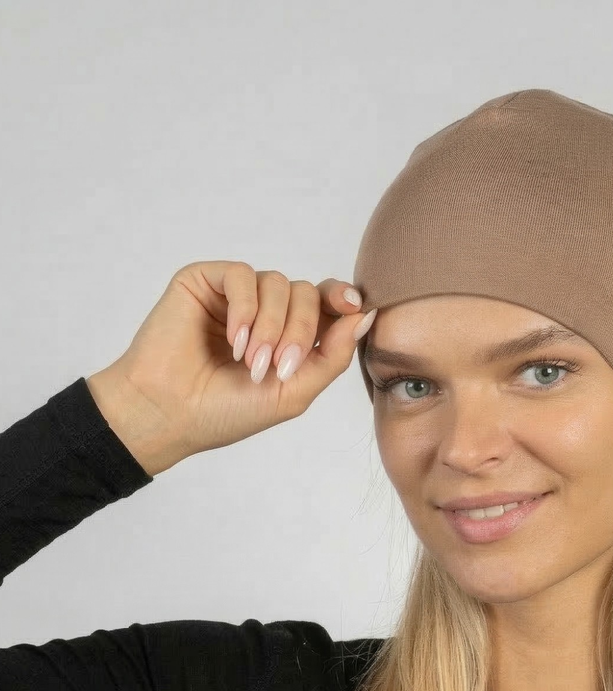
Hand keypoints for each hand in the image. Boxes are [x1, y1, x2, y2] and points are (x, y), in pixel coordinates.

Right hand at [93, 260, 375, 462]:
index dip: (342, 300)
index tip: (352, 307)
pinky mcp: (205, 281)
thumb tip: (365, 313)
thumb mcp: (293, 392)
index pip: (327, 304)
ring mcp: (236, 295)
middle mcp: (266, 311)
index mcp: (290, 336)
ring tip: (250, 362)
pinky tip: (234, 341)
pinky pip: (242, 275)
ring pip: (278, 283)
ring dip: (271, 326)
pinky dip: (246, 309)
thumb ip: (332, 355)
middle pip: (307, 293)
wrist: (169, 415)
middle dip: (299, 330)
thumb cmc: (226, 412)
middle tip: (278, 368)